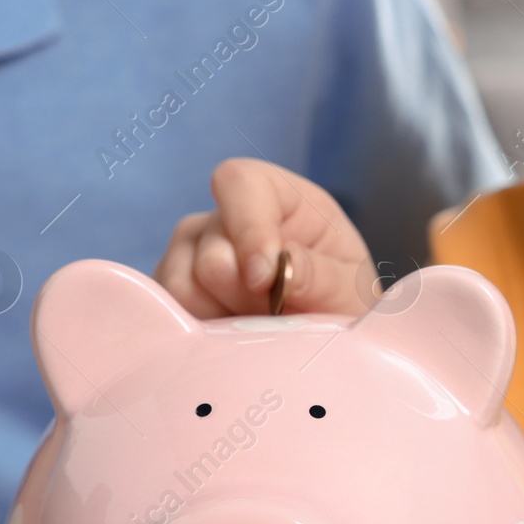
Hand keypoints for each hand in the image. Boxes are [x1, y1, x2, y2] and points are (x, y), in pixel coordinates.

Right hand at [154, 158, 375, 319]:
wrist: (325, 340)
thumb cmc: (341, 303)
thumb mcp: (349, 290)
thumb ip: (322, 276)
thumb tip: (281, 265)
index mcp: (278, 197)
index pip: (239, 182)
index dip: (248, 228)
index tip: (267, 280)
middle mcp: (225, 219)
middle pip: (211, 253)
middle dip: (248, 296)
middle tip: (280, 317)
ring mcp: (191, 254)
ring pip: (184, 287)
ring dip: (228, 318)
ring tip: (262, 326)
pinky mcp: (173, 293)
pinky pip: (173, 314)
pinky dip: (207, 334)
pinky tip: (236, 335)